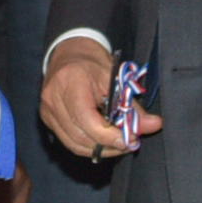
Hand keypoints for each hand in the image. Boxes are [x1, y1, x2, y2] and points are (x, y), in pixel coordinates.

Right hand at [41, 42, 153, 157]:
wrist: (69, 53)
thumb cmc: (92, 62)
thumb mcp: (116, 78)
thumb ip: (132, 106)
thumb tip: (154, 125)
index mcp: (70, 82)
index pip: (87, 119)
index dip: (110, 136)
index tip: (131, 140)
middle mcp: (54, 99)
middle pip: (80, 136)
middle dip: (109, 145)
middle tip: (131, 144)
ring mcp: (48, 111)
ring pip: (75, 144)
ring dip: (101, 149)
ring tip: (120, 144)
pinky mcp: (48, 119)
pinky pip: (70, 141)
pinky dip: (89, 146)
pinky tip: (105, 142)